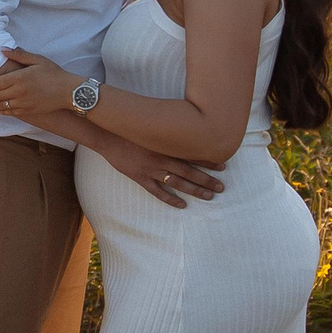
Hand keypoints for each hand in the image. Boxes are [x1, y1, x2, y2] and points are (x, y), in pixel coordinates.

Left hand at [0, 49, 84, 120]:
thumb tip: (3, 50)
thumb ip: (19, 55)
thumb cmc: (54, 73)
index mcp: (20, 77)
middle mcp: (19, 91)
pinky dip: (1, 111)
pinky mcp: (28, 111)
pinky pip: (11, 112)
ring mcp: (23, 103)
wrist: (68, 91)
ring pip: (1, 105)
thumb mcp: (38, 60)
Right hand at [92, 131, 224, 208]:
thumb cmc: (130, 129)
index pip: (192, 154)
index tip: (223, 166)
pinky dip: (171, 200)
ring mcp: (151, 169)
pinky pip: (158, 192)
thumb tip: (183, 131)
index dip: (208, 161)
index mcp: (166, 144)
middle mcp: (162, 158)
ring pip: (178, 183)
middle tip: (221, 187)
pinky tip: (182, 205)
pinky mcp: (140, 178)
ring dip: (195, 190)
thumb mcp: (151, 126)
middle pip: (189, 171)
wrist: (108, 135)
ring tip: (209, 196)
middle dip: (207, 180)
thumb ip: (167, 131)